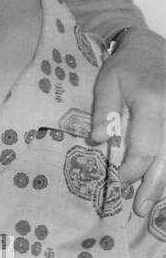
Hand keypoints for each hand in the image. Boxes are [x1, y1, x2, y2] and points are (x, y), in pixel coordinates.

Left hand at [90, 26, 165, 215]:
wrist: (151, 48)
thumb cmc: (125, 66)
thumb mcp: (106, 82)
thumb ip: (103, 112)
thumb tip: (98, 141)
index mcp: (151, 102)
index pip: (145, 147)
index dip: (132, 169)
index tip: (119, 180)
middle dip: (154, 185)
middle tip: (141, 209)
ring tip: (155, 202)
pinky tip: (165, 183)